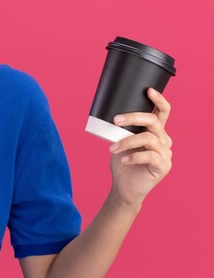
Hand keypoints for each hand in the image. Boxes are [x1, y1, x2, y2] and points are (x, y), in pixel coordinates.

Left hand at [108, 88, 172, 207]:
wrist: (124, 187)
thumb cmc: (122, 162)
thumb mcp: (120, 141)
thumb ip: (122, 130)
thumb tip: (112, 115)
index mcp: (156, 132)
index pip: (163, 112)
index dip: (158, 100)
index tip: (148, 90)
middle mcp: (164, 140)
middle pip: (154, 121)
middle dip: (134, 117)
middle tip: (116, 121)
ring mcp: (166, 153)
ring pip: (148, 138)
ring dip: (127, 142)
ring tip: (112, 148)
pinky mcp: (164, 166)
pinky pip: (150, 156)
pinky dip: (133, 156)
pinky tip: (122, 159)